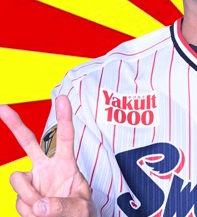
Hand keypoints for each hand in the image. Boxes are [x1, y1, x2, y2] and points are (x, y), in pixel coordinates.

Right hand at [0, 96, 96, 216]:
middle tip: (2, 107)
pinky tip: (39, 214)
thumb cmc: (81, 213)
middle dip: (15, 124)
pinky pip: (19, 201)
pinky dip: (28, 210)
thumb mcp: (81, 208)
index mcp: (66, 164)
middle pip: (27, 142)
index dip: (64, 117)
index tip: (62, 98)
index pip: (65, 137)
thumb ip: (63, 206)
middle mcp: (46, 168)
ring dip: (30, 197)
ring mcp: (33, 181)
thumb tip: (40, 206)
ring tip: (45, 209)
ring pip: (17, 179)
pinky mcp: (24, 196)